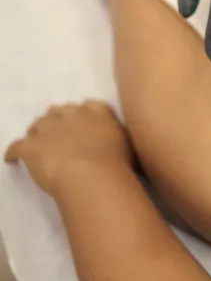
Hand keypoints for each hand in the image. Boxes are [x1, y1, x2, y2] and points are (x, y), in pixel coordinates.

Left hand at [5, 102, 134, 196]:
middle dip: (56, 121)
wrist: (92, 175)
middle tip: (57, 135)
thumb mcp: (129, 143)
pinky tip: (12, 160)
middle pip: (58, 112)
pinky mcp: (30, 146)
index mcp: (97, 113)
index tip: (82, 122)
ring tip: (38, 146)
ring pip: (36, 126)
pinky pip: (16, 147)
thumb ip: (119, 135)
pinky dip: (13, 153)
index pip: (88, 105)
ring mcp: (48, 129)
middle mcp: (71, 115)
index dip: (82, 113)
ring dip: (37, 134)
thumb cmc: (117, 162)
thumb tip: (120, 138)